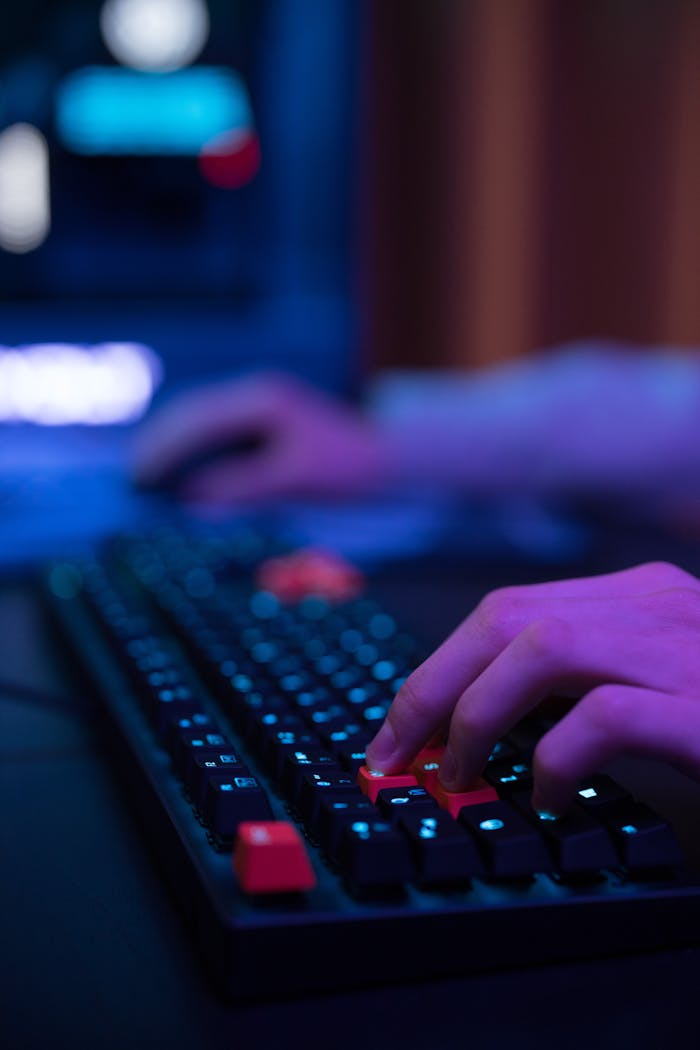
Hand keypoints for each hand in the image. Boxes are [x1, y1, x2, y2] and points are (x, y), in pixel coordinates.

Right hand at [132, 373, 389, 503]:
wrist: (391, 459)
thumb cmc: (347, 467)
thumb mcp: (292, 479)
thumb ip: (241, 487)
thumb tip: (192, 499)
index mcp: (261, 400)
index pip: (198, 419)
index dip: (165, 448)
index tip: (139, 474)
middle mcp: (256, 396)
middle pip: (192, 414)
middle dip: (160, 444)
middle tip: (132, 478)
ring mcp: (260, 408)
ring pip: (202, 422)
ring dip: (175, 447)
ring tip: (147, 477)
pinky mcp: (266, 425)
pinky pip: (218, 434)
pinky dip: (195, 453)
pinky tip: (184, 476)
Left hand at [365, 561, 699, 815]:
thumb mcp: (656, 692)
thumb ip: (585, 689)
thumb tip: (493, 726)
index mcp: (641, 597)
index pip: (507, 609)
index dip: (439, 666)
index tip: (402, 727)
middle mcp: (658, 605)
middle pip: (504, 617)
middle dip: (430, 686)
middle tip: (393, 754)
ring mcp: (687, 650)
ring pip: (542, 647)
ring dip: (476, 714)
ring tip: (458, 776)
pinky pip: (606, 716)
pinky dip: (558, 758)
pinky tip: (550, 799)